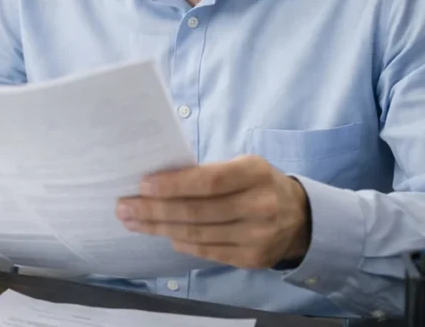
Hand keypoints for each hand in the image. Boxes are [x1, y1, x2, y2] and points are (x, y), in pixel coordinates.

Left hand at [116, 155, 310, 268]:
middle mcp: (259, 206)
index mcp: (255, 174)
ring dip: (160, 228)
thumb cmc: (258, 184)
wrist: (299, 217)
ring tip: (133, 221)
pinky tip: (164, 235)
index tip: (143, 185)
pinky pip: (207, 251)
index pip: (209, 181)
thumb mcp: (243, 166)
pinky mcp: (252, 259)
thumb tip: (157, 182)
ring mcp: (258, 236)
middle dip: (154, 209)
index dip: (174, 185)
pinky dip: (182, 243)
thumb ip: (208, 173)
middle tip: (124, 207)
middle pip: (197, 212)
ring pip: (198, 234)